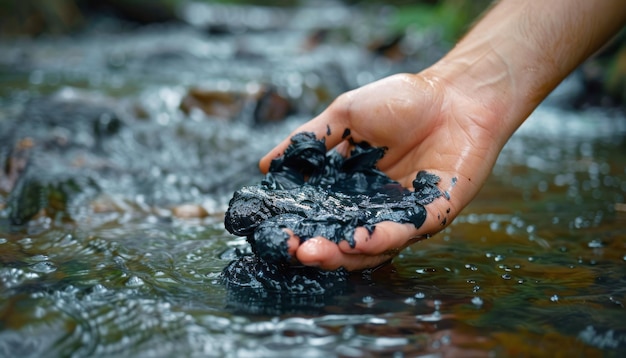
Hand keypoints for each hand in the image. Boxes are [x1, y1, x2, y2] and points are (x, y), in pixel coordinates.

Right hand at [259, 71, 503, 270]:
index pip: (320, 213)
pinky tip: (359, 239)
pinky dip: (382, 239)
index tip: (276, 231)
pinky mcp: (432, 215)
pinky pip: (405, 232)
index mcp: (352, 186)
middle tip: (293, 251)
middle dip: (317, 249)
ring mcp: (402, 213)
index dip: (299, 224)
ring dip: (343, 253)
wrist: (455, 93)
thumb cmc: (402, 100)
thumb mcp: (346, 116)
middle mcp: (374, 206)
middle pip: (342, 238)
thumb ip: (310, 140)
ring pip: (371, 246)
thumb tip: (265, 165)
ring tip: (313, 253)